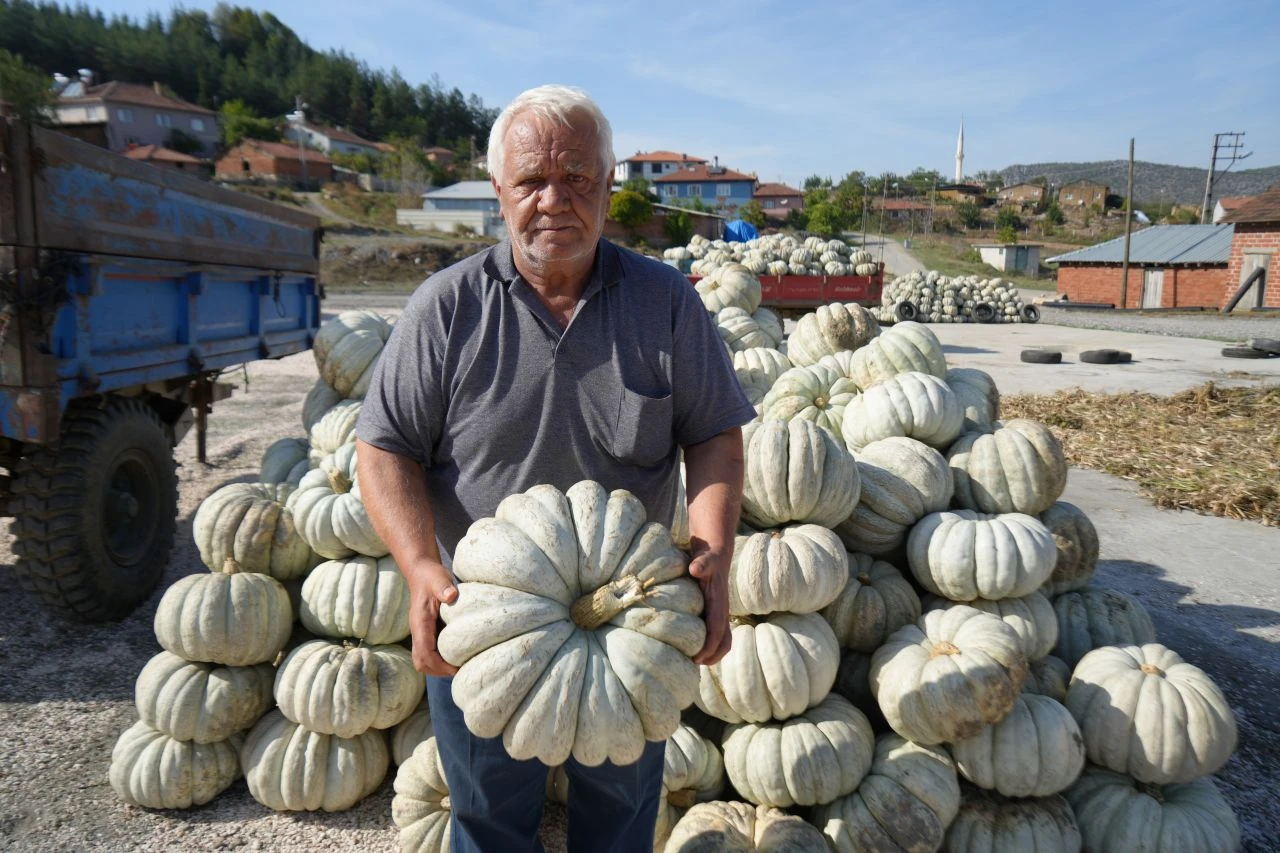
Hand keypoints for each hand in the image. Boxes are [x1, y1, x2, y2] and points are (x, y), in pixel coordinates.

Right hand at [406, 558, 459, 675]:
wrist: (421, 572)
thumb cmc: (431, 576)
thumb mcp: (438, 578)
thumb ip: (443, 587)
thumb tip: (451, 596)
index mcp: (420, 623)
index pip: (424, 652)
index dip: (439, 665)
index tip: (456, 668)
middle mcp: (418, 631)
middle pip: (421, 662)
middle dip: (438, 671)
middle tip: (459, 670)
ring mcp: (420, 632)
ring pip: (422, 660)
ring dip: (438, 667)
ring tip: (458, 666)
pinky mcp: (425, 632)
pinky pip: (428, 653)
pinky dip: (439, 660)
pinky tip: (455, 655)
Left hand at [688, 549, 731, 664]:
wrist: (717, 553)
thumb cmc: (708, 558)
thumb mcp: (704, 559)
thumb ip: (702, 563)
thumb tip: (695, 569)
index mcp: (720, 603)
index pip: (717, 630)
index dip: (709, 646)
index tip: (696, 658)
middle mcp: (723, 611)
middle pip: (725, 642)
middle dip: (712, 656)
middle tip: (694, 663)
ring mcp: (721, 613)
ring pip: (724, 640)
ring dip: (713, 654)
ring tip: (694, 660)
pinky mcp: (717, 613)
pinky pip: (718, 635)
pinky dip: (711, 645)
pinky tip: (695, 648)